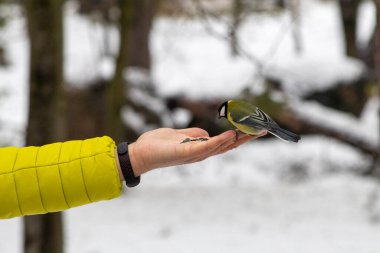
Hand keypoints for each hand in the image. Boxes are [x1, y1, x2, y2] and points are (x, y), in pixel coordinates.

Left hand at [125, 128, 266, 176]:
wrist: (140, 153)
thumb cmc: (159, 144)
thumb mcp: (180, 136)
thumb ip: (194, 135)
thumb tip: (206, 134)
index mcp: (200, 149)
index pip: (224, 143)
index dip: (240, 137)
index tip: (255, 129)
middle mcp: (201, 154)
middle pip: (228, 146)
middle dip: (246, 138)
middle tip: (263, 130)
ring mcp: (194, 154)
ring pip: (220, 147)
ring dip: (237, 139)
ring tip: (252, 130)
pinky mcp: (185, 152)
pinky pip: (205, 146)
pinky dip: (219, 141)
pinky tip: (230, 134)